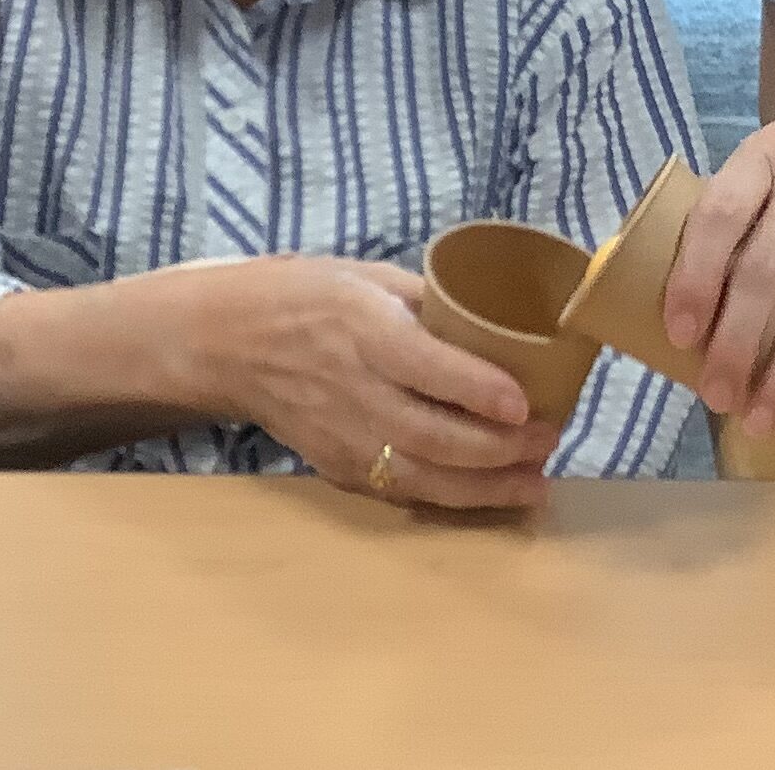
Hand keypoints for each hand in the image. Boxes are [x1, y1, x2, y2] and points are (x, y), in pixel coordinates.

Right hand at [200, 258, 562, 510]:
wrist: (225, 342)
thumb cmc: (303, 295)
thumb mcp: (367, 276)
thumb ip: (430, 304)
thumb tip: (504, 326)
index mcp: (363, 329)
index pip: (427, 368)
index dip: (480, 391)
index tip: (526, 403)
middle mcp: (353, 389)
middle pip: (433, 435)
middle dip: (500, 449)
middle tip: (549, 440)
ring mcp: (342, 436)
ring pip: (420, 476)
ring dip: (485, 487)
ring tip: (535, 483)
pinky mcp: (335, 466)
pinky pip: (398, 490)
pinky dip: (448, 498)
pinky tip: (489, 493)